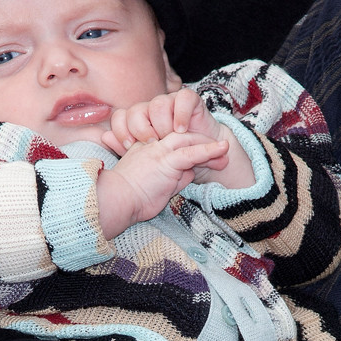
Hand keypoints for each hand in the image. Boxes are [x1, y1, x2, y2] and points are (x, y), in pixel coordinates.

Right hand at [97, 133, 228, 237]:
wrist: (115, 202)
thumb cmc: (129, 200)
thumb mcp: (153, 186)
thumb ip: (171, 177)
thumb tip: (189, 174)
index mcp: (146, 151)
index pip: (173, 143)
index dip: (192, 147)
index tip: (205, 158)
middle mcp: (152, 147)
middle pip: (183, 138)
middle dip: (204, 144)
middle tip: (222, 154)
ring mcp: (158, 152)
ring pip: (188, 141)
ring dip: (209, 147)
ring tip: (225, 152)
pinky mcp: (165, 162)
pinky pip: (190, 153)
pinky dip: (208, 150)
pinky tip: (221, 148)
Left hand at [103, 88, 222, 154]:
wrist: (204, 156)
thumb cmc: (174, 158)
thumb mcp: (149, 158)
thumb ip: (127, 148)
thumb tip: (105, 137)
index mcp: (138, 120)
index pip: (120, 117)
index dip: (122, 131)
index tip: (130, 147)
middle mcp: (151, 109)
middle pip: (136, 110)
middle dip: (141, 129)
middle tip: (151, 144)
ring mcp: (170, 102)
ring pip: (157, 104)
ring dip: (161, 125)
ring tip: (168, 140)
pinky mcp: (189, 99)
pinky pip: (181, 99)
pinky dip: (180, 115)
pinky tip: (181, 130)